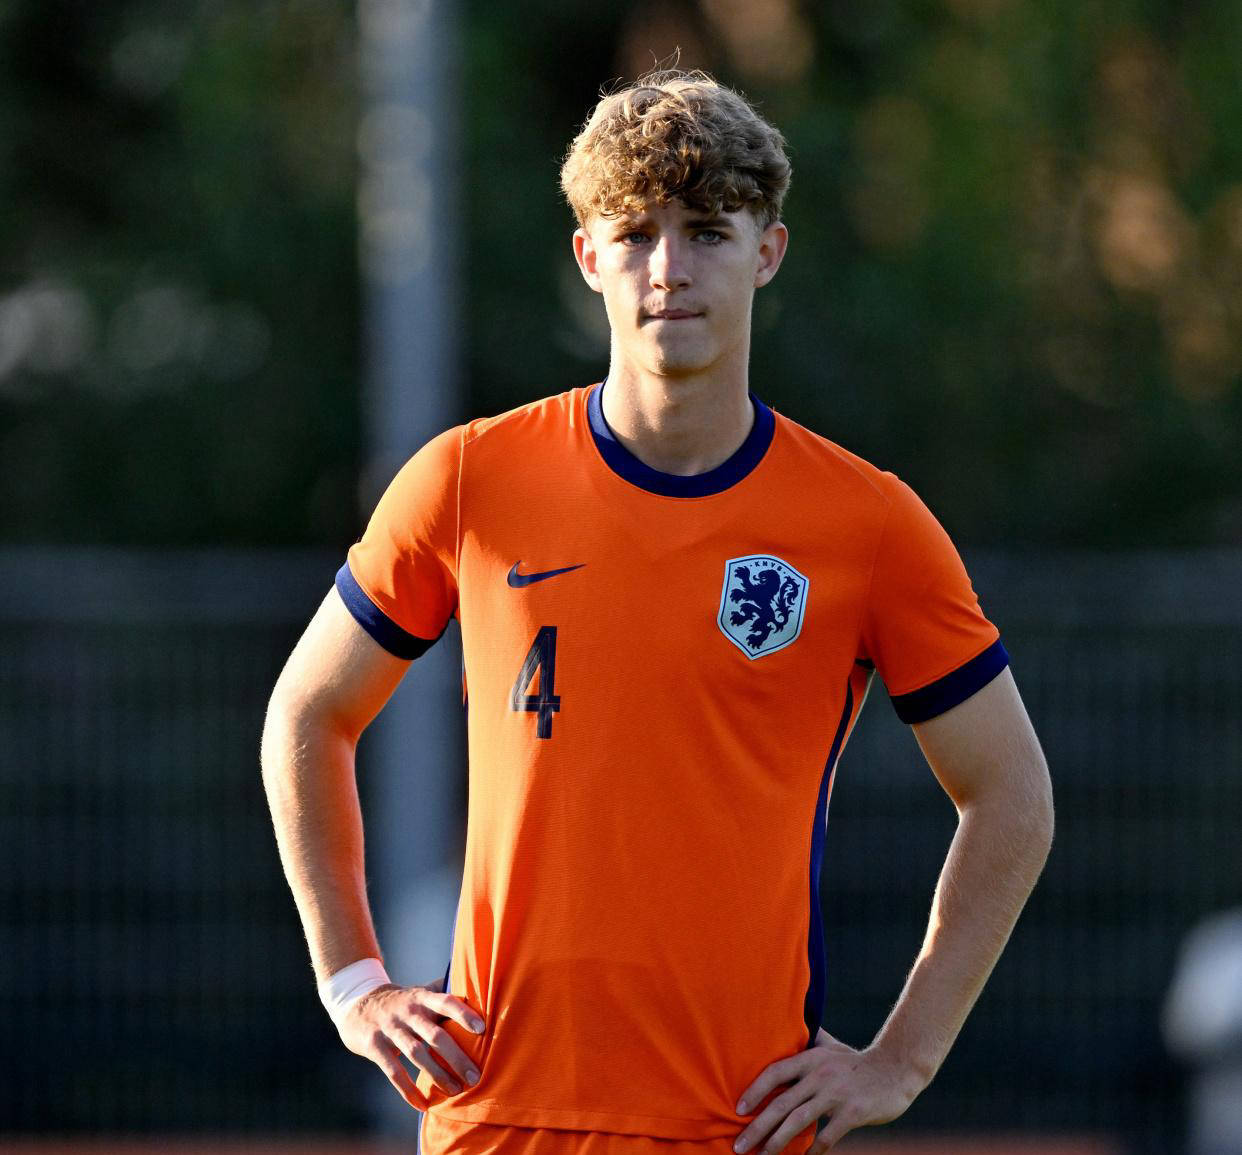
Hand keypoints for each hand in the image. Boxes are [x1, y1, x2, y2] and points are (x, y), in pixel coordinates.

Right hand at [337, 978, 485, 1109]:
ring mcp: (390, 1029)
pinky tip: (423, 1105)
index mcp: (422, 997)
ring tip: (456, 1091)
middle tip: (475, 1076)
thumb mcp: (419, 991)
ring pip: (416, 1054)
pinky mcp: (375, 1047)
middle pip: (435, 1035)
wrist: (357, 1004)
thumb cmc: (400, 1001)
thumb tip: (477, 987)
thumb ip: (444, 991)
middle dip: (456, 1058)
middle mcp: (408, 1012)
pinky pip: (393, 1072)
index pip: (446, 1002)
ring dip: (438, 1075)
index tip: (482, 1028)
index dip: (463, 1014)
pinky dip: (408, 1090)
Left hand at [733, 1030, 923, 1152]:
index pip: (774, 1072)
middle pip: (781, 1103)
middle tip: (739, 1145)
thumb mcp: (833, 1047)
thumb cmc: (859, 1062)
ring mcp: (836, 1094)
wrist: (896, 1069)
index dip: (754, 1091)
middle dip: (757, 1127)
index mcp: (811, 1058)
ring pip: (798, 1121)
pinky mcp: (852, 1112)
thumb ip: (813, 1040)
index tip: (738, 1110)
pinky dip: (813, 1150)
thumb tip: (795, 1027)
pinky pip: (826, 1136)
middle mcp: (819, 1075)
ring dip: (777, 1142)